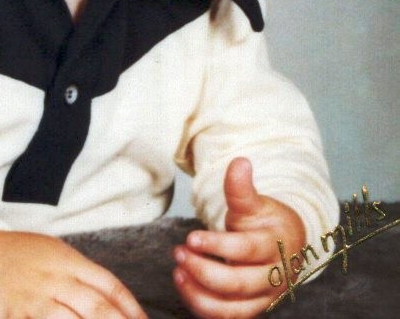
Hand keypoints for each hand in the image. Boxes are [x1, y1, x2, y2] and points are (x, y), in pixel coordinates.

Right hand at [0, 230, 147, 318]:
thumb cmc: (19, 257)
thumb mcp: (53, 254)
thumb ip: (81, 276)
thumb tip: (114, 302)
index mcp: (68, 261)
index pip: (109, 285)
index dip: (131, 308)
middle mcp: (55, 279)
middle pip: (96, 308)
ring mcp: (34, 300)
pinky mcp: (13, 316)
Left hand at [173, 157, 304, 318]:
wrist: (286, 246)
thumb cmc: (265, 222)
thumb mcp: (255, 202)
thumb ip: (241, 188)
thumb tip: (239, 162)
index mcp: (274, 245)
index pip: (245, 249)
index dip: (217, 245)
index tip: (190, 238)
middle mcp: (272, 277)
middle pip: (237, 284)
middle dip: (203, 270)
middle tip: (178, 253)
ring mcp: (263, 298)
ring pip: (231, 308)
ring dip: (199, 293)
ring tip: (178, 271)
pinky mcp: (252, 311)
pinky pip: (226, 317)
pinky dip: (202, 306)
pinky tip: (184, 284)